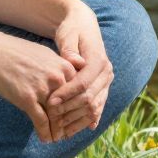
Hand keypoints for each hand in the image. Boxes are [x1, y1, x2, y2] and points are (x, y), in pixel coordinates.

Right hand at [0, 28, 76, 142]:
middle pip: (70, 107)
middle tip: (68, 132)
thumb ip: (60, 67)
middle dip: (69, 122)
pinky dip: (45, 133)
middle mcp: (57, 78)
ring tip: (58, 138)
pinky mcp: (27, 98)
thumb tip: (68, 78)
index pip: (79, 93)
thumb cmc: (15, 51)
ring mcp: (43, 88)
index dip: (77, 108)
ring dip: (58, 131)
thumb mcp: (45, 53)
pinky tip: (46, 139)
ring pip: (57, 117)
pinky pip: (41, 121)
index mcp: (64, 66)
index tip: (76, 117)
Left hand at [45, 5, 110, 141]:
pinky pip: (97, 108)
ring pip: (94, 107)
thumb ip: (69, 50)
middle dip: (69, 110)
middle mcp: (106, 72)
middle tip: (51, 118)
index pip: (84, 83)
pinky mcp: (103, 88)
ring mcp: (106, 82)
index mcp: (99, 60)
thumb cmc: (72, 30)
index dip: (67, 94)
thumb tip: (75, 62)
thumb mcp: (68, 35)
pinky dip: (85, 120)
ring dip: (76, 121)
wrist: (83, 26)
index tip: (50, 102)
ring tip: (59, 130)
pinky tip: (72, 131)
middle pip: (90, 98)